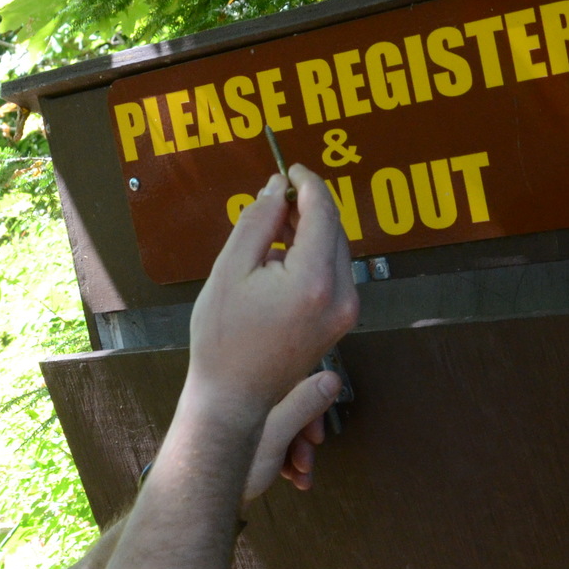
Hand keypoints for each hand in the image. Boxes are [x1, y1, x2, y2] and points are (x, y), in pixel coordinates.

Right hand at [183, 165, 359, 432]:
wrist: (234, 398)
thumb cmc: (223, 339)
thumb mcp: (230, 270)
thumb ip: (257, 222)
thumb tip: (276, 189)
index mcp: (313, 281)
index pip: (322, 212)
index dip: (307, 184)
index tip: (289, 170)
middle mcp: (340, 296)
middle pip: (334, 229)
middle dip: (308, 206)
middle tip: (274, 197)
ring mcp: (345, 312)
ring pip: (337, 250)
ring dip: (311, 230)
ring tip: (274, 227)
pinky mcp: (341, 321)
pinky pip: (334, 272)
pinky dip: (315, 254)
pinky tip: (284, 255)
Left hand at [242, 370, 339, 505]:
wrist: (204, 505)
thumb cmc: (233, 467)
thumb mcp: (275, 435)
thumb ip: (302, 406)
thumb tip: (332, 378)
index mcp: (247, 391)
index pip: (290, 382)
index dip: (311, 407)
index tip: (316, 435)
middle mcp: (241, 402)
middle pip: (290, 408)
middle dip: (304, 437)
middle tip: (306, 461)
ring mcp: (241, 425)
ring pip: (284, 429)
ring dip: (299, 453)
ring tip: (301, 476)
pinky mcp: (242, 443)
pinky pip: (272, 443)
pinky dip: (286, 460)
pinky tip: (294, 479)